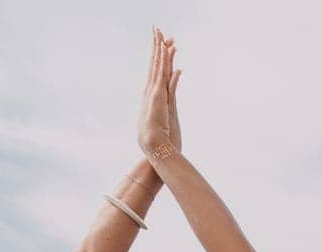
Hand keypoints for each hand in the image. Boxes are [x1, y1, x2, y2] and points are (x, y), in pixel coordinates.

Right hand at [137, 28, 182, 157]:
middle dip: (157, 48)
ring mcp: (155, 95)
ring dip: (162, 51)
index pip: (156, 73)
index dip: (158, 59)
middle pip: (155, 66)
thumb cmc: (160, 142)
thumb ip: (165, 116)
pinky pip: (165, 76)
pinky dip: (166, 63)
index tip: (161, 45)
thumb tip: (165, 115)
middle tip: (158, 30)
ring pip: (159, 68)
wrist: (154, 149)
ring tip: (164, 36)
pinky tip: (169, 52)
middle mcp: (151, 93)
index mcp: (152, 98)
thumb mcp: (165, 125)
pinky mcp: (160, 98)